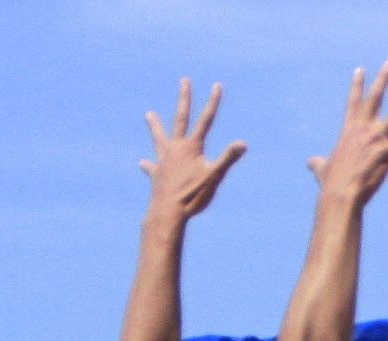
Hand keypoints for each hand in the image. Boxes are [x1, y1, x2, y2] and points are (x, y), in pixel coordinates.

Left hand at [141, 79, 245, 221]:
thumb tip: (243, 144)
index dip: (212, 103)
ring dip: (155, 126)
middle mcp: (176, 148)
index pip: (205, 120)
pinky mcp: (157, 174)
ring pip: (159, 138)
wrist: (167, 212)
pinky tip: (144, 164)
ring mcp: (164, 160)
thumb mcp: (214, 177)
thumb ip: (227, 159)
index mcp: (191, 147)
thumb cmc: (192, 195)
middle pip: (180, 118)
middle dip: (184, 99)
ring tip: (148, 115)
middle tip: (184, 82)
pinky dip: (149, 165)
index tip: (216, 85)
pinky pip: (153, 167)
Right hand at [307, 60, 387, 207]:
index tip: (360, 70)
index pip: (353, 103)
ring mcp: (376, 138)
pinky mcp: (386, 151)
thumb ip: (317, 163)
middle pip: (376, 97)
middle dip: (383, 78)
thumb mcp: (322, 170)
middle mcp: (363, 129)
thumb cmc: (331, 185)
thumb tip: (310, 163)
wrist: (339, 195)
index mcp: (349, 131)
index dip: (357, 86)